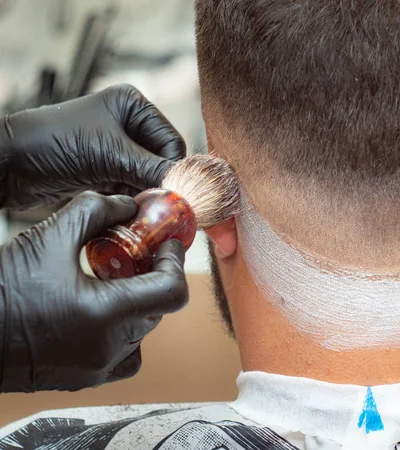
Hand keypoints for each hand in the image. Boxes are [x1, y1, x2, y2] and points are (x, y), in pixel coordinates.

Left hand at [0, 84, 185, 209]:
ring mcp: (116, 147)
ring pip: (147, 177)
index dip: (172, 169)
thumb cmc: (54, 143)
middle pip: (161, 161)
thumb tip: (185, 188)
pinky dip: (131, 199)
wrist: (10, 163)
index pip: (171, 142)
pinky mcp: (105, 168)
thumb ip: (151, 169)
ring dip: (145, 194)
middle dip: (158, 183)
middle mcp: (128, 124)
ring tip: (139, 209)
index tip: (173, 194)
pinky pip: (131, 186)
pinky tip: (126, 209)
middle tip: (157, 206)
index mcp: (133, 106)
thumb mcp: (110, 155)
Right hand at [0, 192, 188, 391]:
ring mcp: (99, 367)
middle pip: (158, 306)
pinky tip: (102, 310)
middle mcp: (109, 346)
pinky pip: (126, 352)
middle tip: (138, 253)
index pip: (172, 290)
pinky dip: (125, 329)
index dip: (175, 262)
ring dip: (138, 300)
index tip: (168, 245)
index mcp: (106, 314)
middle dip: (153, 275)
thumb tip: (126, 204)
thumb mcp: (49, 236)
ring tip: (111, 279)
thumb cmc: (1, 289)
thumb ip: (95, 211)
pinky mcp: (86, 378)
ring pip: (144, 327)